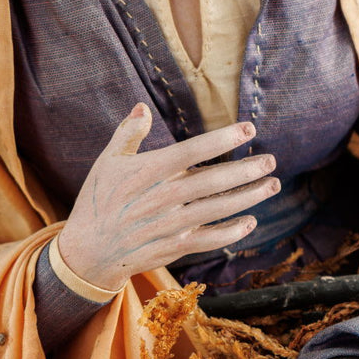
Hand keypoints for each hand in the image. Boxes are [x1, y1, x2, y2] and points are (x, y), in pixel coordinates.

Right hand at [56, 104, 278, 290]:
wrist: (87, 251)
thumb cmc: (98, 200)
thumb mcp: (107, 162)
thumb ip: (127, 133)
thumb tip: (142, 107)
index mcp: (147, 171)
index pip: (192, 151)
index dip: (223, 140)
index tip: (249, 130)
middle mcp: (162, 198)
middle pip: (213, 181)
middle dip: (246, 170)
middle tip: (271, 160)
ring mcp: (169, 225)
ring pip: (218, 210)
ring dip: (249, 197)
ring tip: (271, 184)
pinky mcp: (173, 248)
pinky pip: (210, 239)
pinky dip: (232, 231)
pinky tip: (251, 220)